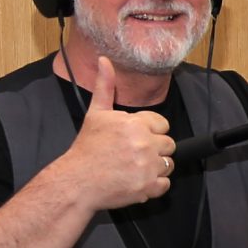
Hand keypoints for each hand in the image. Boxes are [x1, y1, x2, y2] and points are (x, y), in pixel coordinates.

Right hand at [58, 55, 175, 212]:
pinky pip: (165, 184)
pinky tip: (137, 179)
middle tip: (134, 153)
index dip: (150, 131)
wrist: (78, 180)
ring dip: (156, 166)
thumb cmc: (87, 148)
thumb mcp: (96, 113)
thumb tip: (104, 60)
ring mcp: (148, 166)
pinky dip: (154, 184)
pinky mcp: (149, 186)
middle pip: (168, 144)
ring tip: (135, 166)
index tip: (135, 138)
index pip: (162, 124)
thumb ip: (105, 87)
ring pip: (168, 164)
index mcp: (134, 124)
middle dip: (154, 148)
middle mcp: (144, 144)